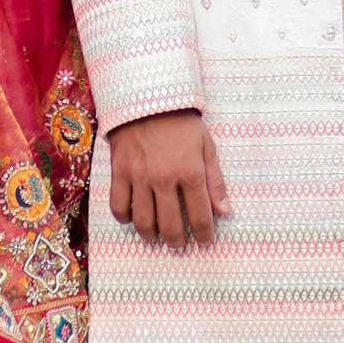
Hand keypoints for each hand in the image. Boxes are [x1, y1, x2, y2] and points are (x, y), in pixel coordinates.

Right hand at [106, 108, 229, 246]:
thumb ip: (215, 181)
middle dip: (177, 241)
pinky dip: (124, 217)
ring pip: (143, 221)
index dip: (204, 234)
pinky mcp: (120, 172)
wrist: (147, 98)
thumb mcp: (206, 146)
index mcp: (190, 172)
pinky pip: (118, 206)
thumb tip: (225, 211)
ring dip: (151, 235)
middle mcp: (164, 179)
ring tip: (157, 236)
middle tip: (179, 244)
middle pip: (170, 226)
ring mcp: (139, 177)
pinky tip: (132, 217)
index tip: (205, 241)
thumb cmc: (181, 123)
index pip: (200, 216)